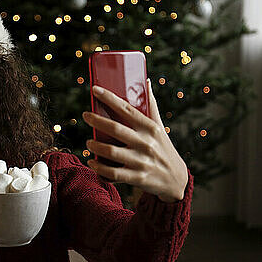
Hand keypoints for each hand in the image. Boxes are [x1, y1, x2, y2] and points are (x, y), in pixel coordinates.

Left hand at [82, 79, 187, 202]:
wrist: (175, 180)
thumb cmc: (163, 148)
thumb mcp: (159, 127)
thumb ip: (151, 106)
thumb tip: (147, 82)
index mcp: (150, 128)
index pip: (127, 109)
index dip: (109, 98)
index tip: (95, 89)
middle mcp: (146, 143)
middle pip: (115, 128)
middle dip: (96, 120)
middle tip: (85, 115)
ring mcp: (141, 161)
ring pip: (111, 152)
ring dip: (95, 146)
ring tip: (88, 142)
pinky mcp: (137, 178)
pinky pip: (113, 173)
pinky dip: (99, 167)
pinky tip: (92, 161)